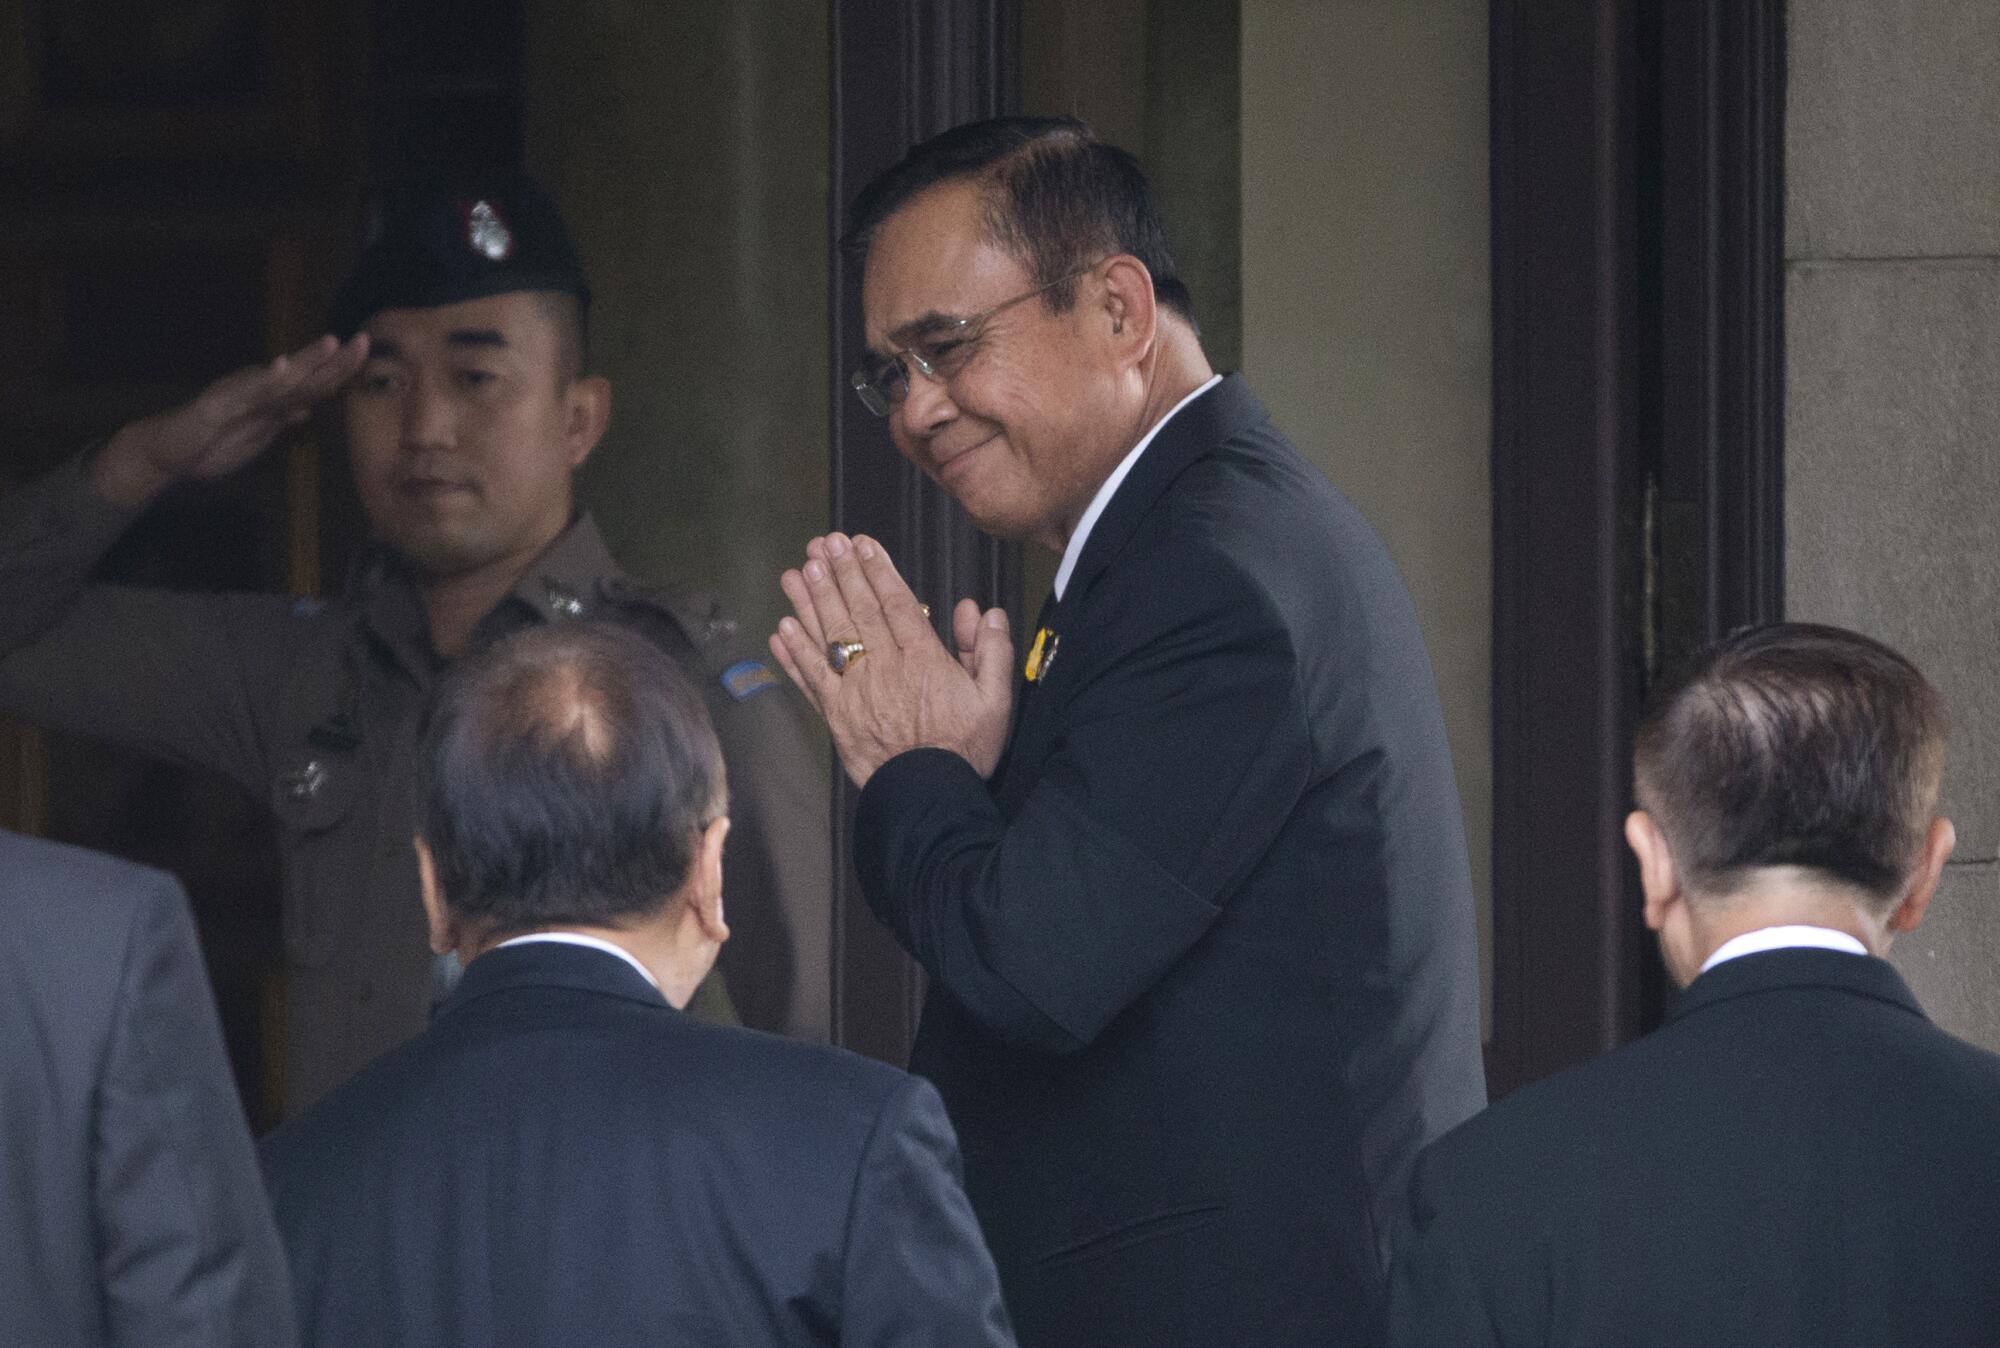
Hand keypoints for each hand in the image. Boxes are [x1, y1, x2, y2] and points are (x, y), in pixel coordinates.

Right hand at [91, 333, 369, 509]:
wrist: (168, 454)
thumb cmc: (212, 444)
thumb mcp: (256, 437)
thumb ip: (280, 420)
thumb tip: (307, 409)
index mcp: (272, 401)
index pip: (313, 385)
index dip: (341, 371)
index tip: (369, 354)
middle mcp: (259, 392)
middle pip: (304, 375)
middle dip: (335, 360)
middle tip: (364, 340)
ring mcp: (239, 396)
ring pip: (280, 378)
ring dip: (306, 360)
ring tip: (331, 343)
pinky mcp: (217, 406)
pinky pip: (244, 393)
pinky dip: (264, 380)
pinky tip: (281, 367)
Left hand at [770, 532, 1014, 788]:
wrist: (929, 797)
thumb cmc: (964, 750)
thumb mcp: (996, 701)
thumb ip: (992, 652)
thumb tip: (982, 611)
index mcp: (923, 660)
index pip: (896, 604)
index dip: (877, 571)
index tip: (861, 544)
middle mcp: (885, 669)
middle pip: (858, 612)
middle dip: (840, 574)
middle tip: (823, 544)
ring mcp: (856, 693)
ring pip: (829, 638)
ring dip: (810, 602)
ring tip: (796, 572)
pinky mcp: (837, 717)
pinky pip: (811, 679)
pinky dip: (794, 654)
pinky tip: (782, 629)